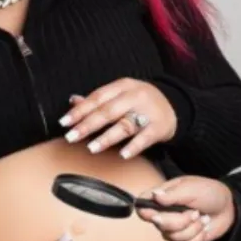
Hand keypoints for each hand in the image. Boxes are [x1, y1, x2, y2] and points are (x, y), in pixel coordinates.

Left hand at [58, 80, 177, 158]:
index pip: (98, 97)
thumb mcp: (121, 94)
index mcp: (123, 86)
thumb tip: (73, 101)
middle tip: (71, 137)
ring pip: (125, 125)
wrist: (176, 105)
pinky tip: (123, 155)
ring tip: (92, 148)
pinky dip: (134, 146)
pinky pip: (145, 138)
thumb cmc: (142, 102)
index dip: (80, 110)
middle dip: (88, 125)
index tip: (64, 122)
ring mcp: (148, 111)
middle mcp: (135, 97)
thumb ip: (98, 99)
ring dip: (107, 137)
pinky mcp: (159, 127)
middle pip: (108, 111)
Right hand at [135, 176, 234, 240]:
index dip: (146, 212)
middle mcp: (165, 213)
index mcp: (164, 197)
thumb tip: (154, 196)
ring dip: (192, 229)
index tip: (157, 214)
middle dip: (181, 221)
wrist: (228, 208)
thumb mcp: (192, 188)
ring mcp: (174, 228)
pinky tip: (203, 227)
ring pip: (173, 237)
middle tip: (194, 212)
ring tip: (201, 217)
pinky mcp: (183, 240)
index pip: (143, 206)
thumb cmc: (210, 192)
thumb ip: (172, 194)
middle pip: (159, 225)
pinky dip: (197, 237)